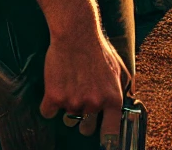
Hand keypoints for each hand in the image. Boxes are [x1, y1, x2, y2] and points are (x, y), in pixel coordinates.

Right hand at [40, 27, 128, 143]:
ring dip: (68, 106)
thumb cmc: (98, 50)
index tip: (106, 147)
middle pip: (86, 129)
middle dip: (84, 120)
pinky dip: (50, 103)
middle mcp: (94, 103)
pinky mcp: (54, 98)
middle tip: (82, 101)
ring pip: (67, 118)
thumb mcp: (118, 69)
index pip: (112, 131)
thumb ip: (120, 89)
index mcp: (112, 97)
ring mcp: (73, 102)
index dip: (108, 142)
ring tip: (72, 83)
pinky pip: (48, 113)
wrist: (77, 34)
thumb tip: (123, 106)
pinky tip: (56, 85)